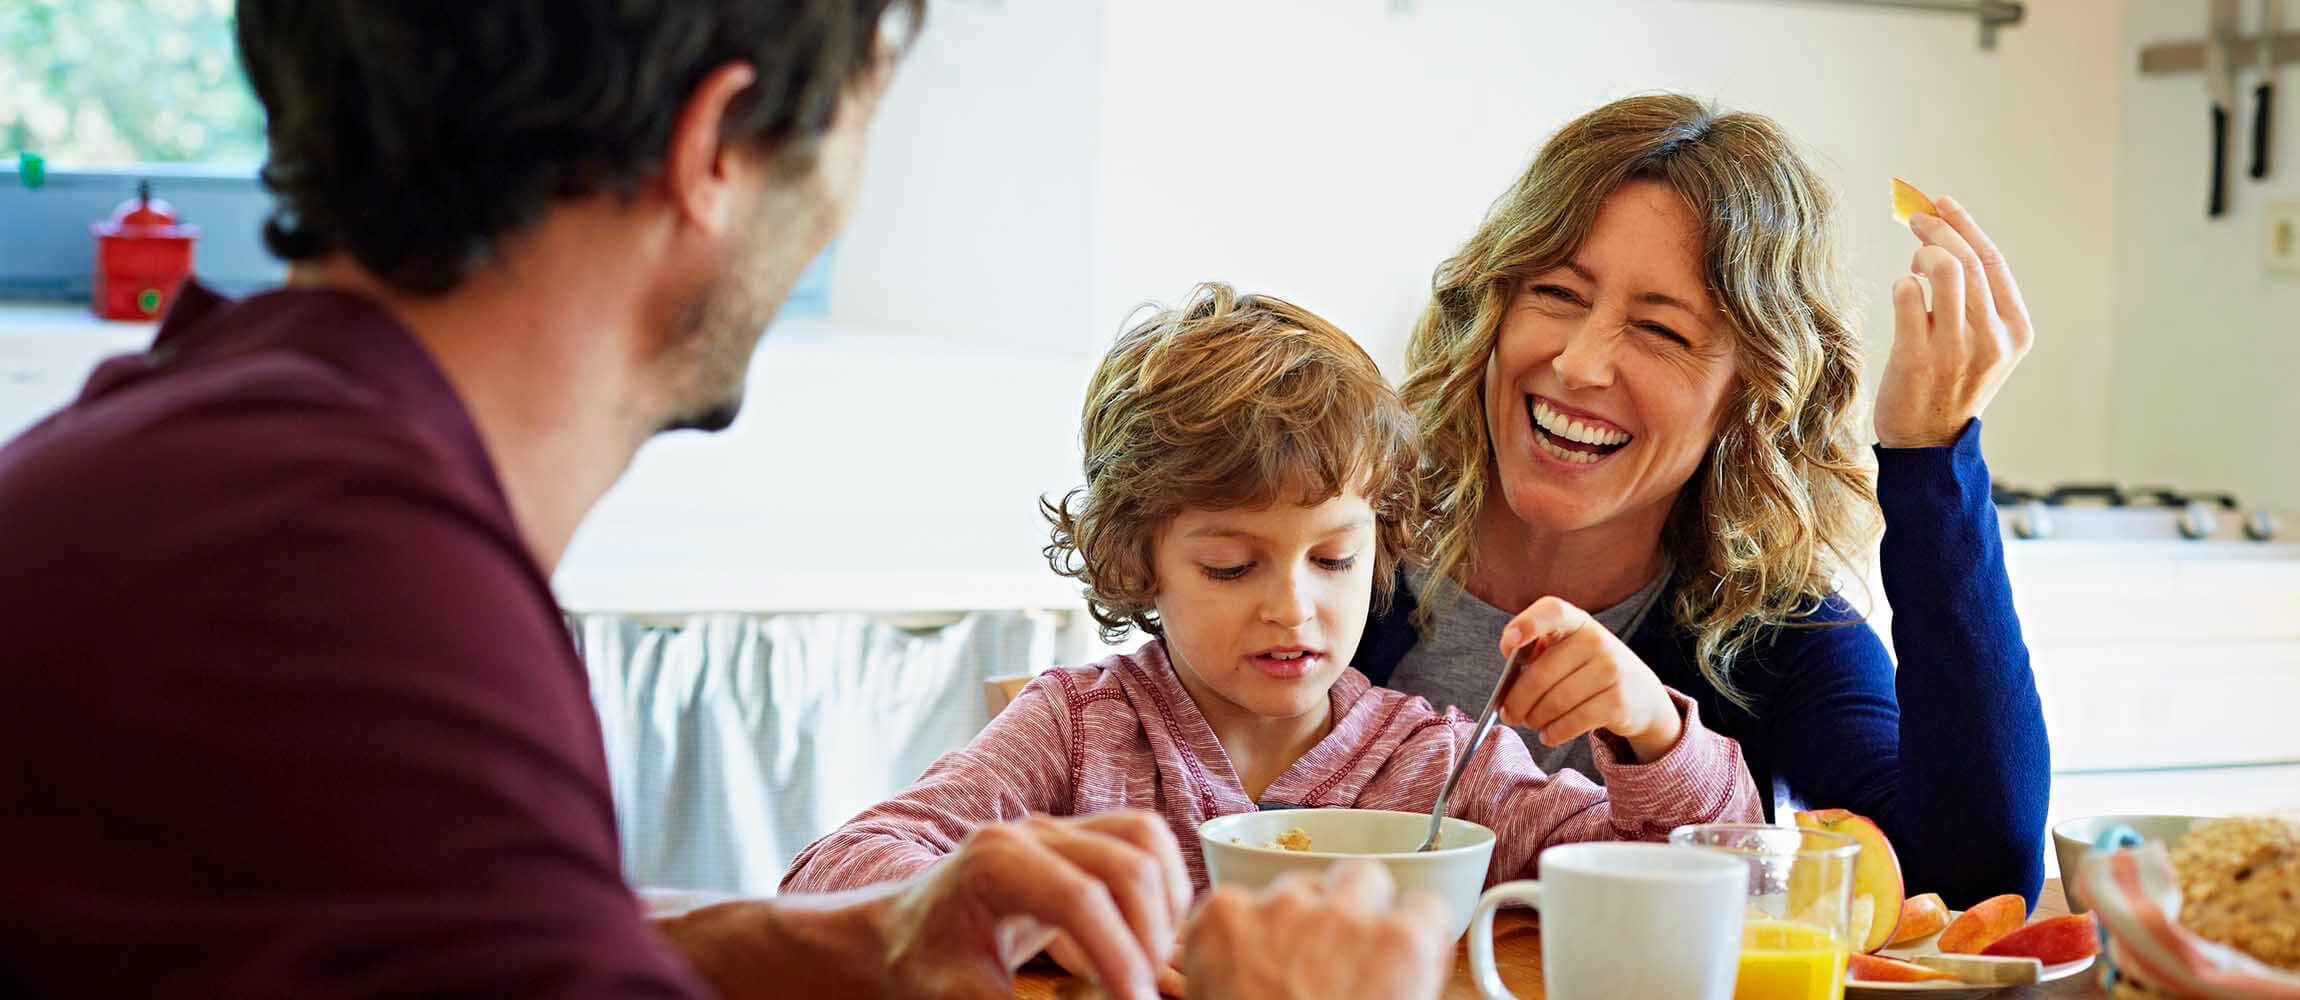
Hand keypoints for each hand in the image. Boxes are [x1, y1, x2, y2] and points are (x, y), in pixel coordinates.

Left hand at [878, 811, 1190, 999]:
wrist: (901, 932)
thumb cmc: (922, 965)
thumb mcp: (961, 996)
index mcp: (995, 862)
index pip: (1081, 900)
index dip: (1120, 957)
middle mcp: (1031, 830)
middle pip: (1127, 864)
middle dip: (1149, 936)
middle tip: (1141, 993)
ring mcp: (1057, 826)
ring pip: (1146, 839)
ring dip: (1165, 902)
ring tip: (1149, 962)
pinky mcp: (1076, 835)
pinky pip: (1142, 839)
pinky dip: (1162, 882)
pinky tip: (1147, 932)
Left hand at [1179, 860, 1449, 999]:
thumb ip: (1413, 976)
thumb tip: (1417, 955)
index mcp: (1401, 946)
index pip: (1423, 905)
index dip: (1405, 931)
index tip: (1390, 950)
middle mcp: (1344, 914)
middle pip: (1361, 875)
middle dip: (1352, 906)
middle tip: (1332, 952)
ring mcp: (1279, 908)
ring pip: (1296, 887)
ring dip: (1292, 919)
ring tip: (1276, 972)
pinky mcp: (1223, 913)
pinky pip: (1236, 902)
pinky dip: (1235, 932)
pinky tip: (1236, 972)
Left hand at [1497, 596, 1681, 762]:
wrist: (1643, 694)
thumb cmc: (1589, 670)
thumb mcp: (1569, 651)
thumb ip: (1538, 654)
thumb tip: (1508, 680)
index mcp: (1577, 621)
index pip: (1552, 610)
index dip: (1527, 624)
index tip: (1507, 645)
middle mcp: (1597, 639)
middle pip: (1540, 674)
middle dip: (1517, 700)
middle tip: (1509, 714)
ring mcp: (1611, 670)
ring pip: (1554, 702)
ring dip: (1534, 719)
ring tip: (1530, 723)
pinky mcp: (1618, 701)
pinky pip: (1573, 722)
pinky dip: (1554, 733)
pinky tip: (1548, 736)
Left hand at [1874, 196, 2033, 448]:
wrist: (1929, 442)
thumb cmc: (1949, 382)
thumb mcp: (1982, 342)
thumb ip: (1974, 298)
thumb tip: (1943, 237)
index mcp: (2016, 330)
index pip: (1992, 260)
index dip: (1965, 225)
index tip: (1942, 203)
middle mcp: (1992, 337)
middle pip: (1965, 258)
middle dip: (1936, 228)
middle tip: (1914, 217)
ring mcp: (1956, 348)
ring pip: (1942, 269)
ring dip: (1920, 255)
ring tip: (1913, 268)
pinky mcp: (1918, 357)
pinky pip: (1906, 294)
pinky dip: (1901, 284)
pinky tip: (1902, 295)